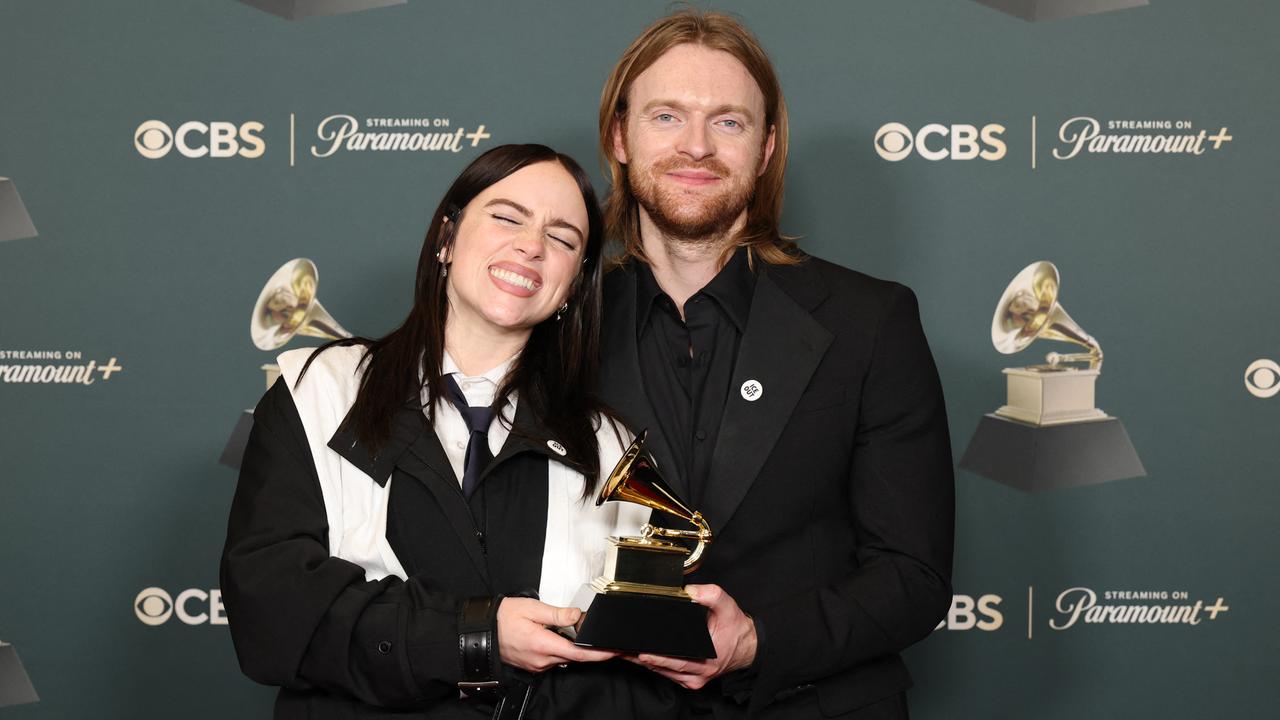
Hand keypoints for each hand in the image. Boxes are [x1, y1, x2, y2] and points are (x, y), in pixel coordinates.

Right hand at [496, 598, 617, 672]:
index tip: (613, 651)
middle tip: (601, 639)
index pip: (578, 653)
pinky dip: (561, 649)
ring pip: (565, 658)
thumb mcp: (533, 608)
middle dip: (590, 649)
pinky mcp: (534, 665)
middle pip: (575, 657)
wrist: (483, 630)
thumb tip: (577, 616)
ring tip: (572, 631)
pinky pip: (554, 659)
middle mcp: (542, 659)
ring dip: (573, 648)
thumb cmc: (504, 618)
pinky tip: (558, 637)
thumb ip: (558, 614)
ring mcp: (538, 665)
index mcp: (543, 644)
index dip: (599, 654)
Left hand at [629, 584, 756, 689]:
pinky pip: (665, 673)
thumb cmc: (736, 630)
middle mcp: (697, 674)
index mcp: (706, 661)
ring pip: (661, 672)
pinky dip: (652, 664)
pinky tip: (638, 654)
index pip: (676, 661)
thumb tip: (691, 590)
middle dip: (640, 657)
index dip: (657, 658)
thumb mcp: (728, 607)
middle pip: (662, 668)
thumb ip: (711, 595)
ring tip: (623, 650)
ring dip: (642, 662)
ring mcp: (692, 679)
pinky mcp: (688, 679)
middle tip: (621, 648)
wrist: (747, 646)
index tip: (641, 652)